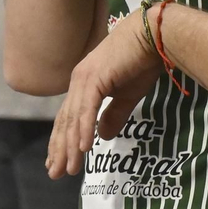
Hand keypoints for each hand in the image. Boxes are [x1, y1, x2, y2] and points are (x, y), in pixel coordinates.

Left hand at [46, 9, 163, 178]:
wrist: (153, 35)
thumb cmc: (142, 61)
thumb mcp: (127, 95)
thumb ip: (114, 115)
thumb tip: (104, 136)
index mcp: (84, 83)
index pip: (69, 117)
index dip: (62, 140)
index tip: (56, 161)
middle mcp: (79, 81)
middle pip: (66, 121)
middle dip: (59, 149)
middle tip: (54, 173)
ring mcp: (85, 79)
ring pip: (74, 119)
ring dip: (70, 146)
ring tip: (68, 169)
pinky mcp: (96, 78)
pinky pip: (87, 109)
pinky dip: (84, 129)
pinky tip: (83, 148)